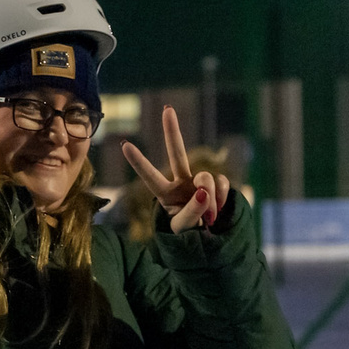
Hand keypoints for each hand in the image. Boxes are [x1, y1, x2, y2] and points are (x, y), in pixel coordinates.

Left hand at [121, 106, 229, 232]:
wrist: (209, 239)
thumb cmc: (188, 235)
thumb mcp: (184, 228)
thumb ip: (192, 212)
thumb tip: (205, 191)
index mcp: (165, 194)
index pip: (150, 176)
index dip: (139, 162)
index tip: (125, 145)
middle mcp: (180, 183)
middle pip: (176, 153)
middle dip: (172, 131)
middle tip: (167, 109)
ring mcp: (199, 183)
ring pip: (206, 179)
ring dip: (211, 200)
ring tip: (209, 218)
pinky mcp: (217, 185)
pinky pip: (223, 184)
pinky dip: (223, 198)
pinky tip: (220, 208)